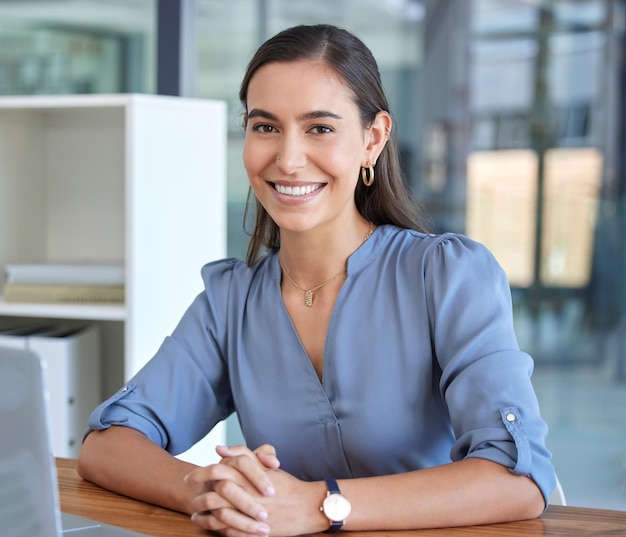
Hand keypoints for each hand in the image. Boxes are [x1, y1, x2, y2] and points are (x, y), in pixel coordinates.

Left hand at [185, 444, 325, 536]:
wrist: (307, 507)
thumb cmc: (286, 485)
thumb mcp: (265, 466)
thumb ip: (243, 455)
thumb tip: (220, 449)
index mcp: (250, 476)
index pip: (219, 469)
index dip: (202, 472)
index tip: (191, 476)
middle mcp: (248, 493)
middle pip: (215, 489)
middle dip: (198, 492)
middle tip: (188, 492)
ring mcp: (249, 513)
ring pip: (218, 512)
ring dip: (203, 511)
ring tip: (194, 511)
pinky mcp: (252, 530)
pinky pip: (227, 529)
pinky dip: (213, 526)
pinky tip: (206, 523)